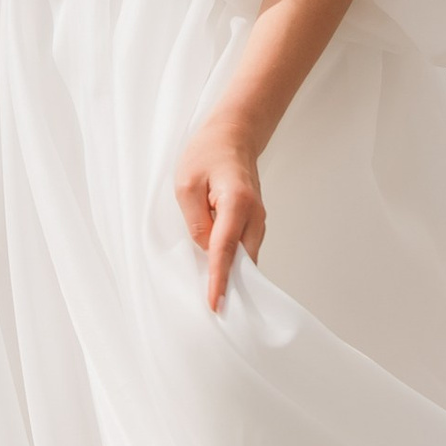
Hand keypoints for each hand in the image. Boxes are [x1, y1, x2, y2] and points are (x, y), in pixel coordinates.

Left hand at [176, 112, 264, 315]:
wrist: (234, 135)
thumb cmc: (207, 154)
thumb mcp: (186, 184)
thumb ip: (195, 221)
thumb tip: (206, 250)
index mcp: (236, 202)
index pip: (225, 249)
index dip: (219, 279)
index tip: (216, 305)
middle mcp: (254, 215)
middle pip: (241, 259)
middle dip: (228, 283)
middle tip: (212, 310)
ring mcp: (258, 220)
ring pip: (245, 257)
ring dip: (230, 272)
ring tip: (212, 293)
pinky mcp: (255, 223)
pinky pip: (244, 249)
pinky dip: (233, 262)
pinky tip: (218, 270)